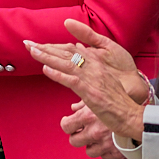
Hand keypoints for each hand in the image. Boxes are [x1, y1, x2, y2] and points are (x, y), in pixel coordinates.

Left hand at [27, 26, 145, 139]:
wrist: (131, 114)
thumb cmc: (117, 100)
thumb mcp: (104, 79)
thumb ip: (91, 68)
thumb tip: (80, 57)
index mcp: (96, 62)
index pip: (70, 50)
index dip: (52, 46)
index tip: (38, 44)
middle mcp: (93, 67)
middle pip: (65, 54)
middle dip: (45, 48)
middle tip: (27, 44)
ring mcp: (92, 79)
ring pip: (66, 63)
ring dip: (47, 57)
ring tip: (32, 51)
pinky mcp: (91, 92)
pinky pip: (72, 81)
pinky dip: (58, 74)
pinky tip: (46, 69)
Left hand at [61, 103, 131, 158]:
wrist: (145, 116)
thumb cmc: (123, 104)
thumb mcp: (101, 96)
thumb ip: (84, 102)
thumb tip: (73, 107)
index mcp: (89, 116)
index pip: (66, 126)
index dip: (67, 124)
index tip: (70, 122)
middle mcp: (95, 132)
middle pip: (74, 141)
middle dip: (78, 136)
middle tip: (83, 131)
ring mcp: (105, 145)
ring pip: (90, 152)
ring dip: (94, 146)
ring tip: (100, 138)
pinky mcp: (117, 155)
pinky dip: (109, 155)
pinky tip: (112, 147)